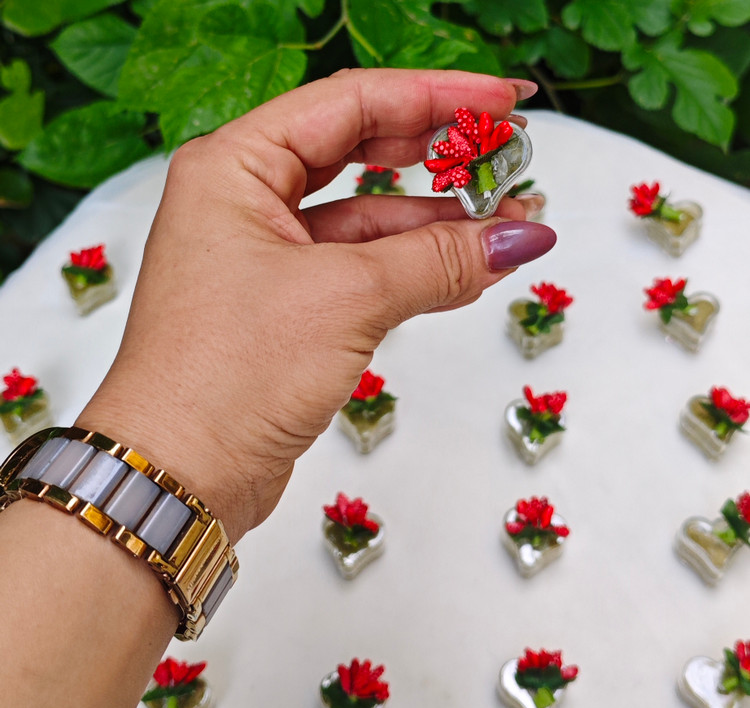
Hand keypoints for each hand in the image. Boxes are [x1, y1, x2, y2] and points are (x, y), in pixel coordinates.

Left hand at [77, 68, 556, 542]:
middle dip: (439, 153)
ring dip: (438, 221)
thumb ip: (436, 259)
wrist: (182, 474)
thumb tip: (517, 236)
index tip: (503, 99)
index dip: (436, 96)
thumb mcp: (344, 300)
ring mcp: (268, 258)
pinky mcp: (290, 307)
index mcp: (234, 169)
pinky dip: (417, 268)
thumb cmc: (226, 377)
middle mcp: (246, 204)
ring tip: (510, 221)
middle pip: (361, 152)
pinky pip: (364, 269)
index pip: (351, 105)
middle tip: (507, 153)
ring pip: (368, 218)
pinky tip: (470, 266)